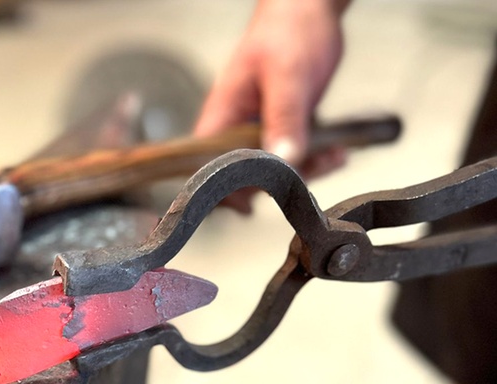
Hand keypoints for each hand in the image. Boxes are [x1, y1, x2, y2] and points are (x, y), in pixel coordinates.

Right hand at [197, 0, 350, 212]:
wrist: (310, 8)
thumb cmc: (287, 30)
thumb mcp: (288, 77)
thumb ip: (285, 119)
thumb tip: (283, 161)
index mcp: (222, 116)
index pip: (208, 168)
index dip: (223, 191)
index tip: (251, 203)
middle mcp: (237, 127)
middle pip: (245, 177)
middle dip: (279, 181)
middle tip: (312, 169)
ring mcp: (260, 128)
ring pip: (274, 170)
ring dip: (306, 170)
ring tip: (333, 157)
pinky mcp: (282, 126)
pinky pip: (293, 154)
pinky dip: (316, 158)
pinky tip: (336, 151)